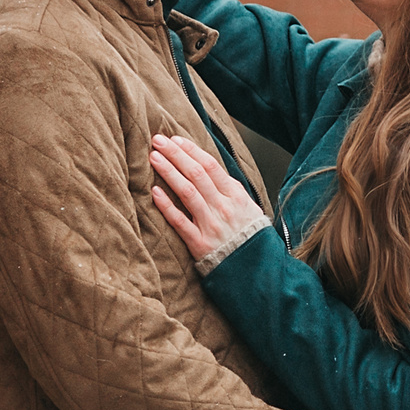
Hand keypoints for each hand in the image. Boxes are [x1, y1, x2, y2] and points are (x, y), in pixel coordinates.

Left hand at [148, 133, 268, 261]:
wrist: (255, 269)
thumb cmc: (248, 235)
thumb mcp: (247, 206)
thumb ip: (228, 189)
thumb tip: (207, 168)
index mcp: (235, 195)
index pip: (210, 166)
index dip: (191, 150)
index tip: (175, 139)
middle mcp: (223, 206)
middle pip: (196, 174)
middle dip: (176, 154)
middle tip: (157, 140)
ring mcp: (211, 225)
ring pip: (187, 192)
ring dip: (169, 172)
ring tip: (154, 158)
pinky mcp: (199, 243)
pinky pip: (180, 221)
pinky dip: (167, 206)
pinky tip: (154, 191)